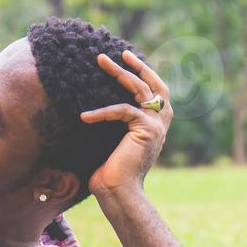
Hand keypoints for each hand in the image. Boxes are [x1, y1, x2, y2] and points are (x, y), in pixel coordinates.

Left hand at [79, 50, 172, 198]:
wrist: (119, 193)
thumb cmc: (111, 172)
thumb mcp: (114, 141)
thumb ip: (116, 124)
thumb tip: (97, 107)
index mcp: (156, 125)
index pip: (157, 91)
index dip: (146, 73)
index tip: (129, 60)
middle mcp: (161, 123)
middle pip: (153, 85)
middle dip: (137, 66)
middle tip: (120, 52)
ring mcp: (156, 126)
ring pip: (140, 90)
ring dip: (119, 73)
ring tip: (100, 60)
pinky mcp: (146, 130)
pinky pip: (122, 111)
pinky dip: (102, 112)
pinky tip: (84, 116)